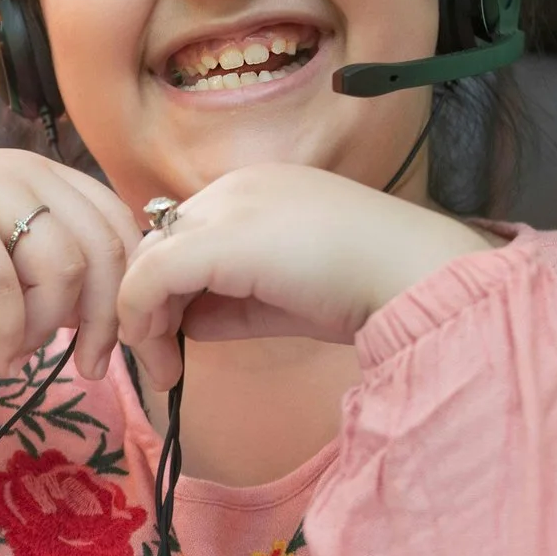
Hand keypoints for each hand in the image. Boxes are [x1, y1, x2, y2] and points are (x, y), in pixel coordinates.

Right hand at [0, 151, 147, 377]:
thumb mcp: (5, 266)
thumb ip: (55, 277)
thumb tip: (110, 317)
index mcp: (42, 174)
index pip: (120, 224)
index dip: (134, 289)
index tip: (131, 346)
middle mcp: (22, 171)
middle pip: (105, 248)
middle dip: (109, 320)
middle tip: (93, 367)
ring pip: (64, 269)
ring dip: (49, 328)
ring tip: (19, 352)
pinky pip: (6, 291)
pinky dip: (9, 337)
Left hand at [114, 162, 494, 385]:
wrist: (414, 274)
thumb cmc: (367, 288)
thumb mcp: (285, 297)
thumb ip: (232, 305)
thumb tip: (184, 324)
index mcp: (258, 190)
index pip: (187, 236)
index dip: (171, 291)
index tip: (176, 343)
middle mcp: (235, 186)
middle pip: (161, 244)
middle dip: (150, 305)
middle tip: (161, 362)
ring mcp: (226, 206)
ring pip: (149, 258)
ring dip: (143, 318)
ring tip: (163, 369)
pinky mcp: (219, 238)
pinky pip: (150, 276)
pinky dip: (141, 318)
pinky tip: (163, 359)